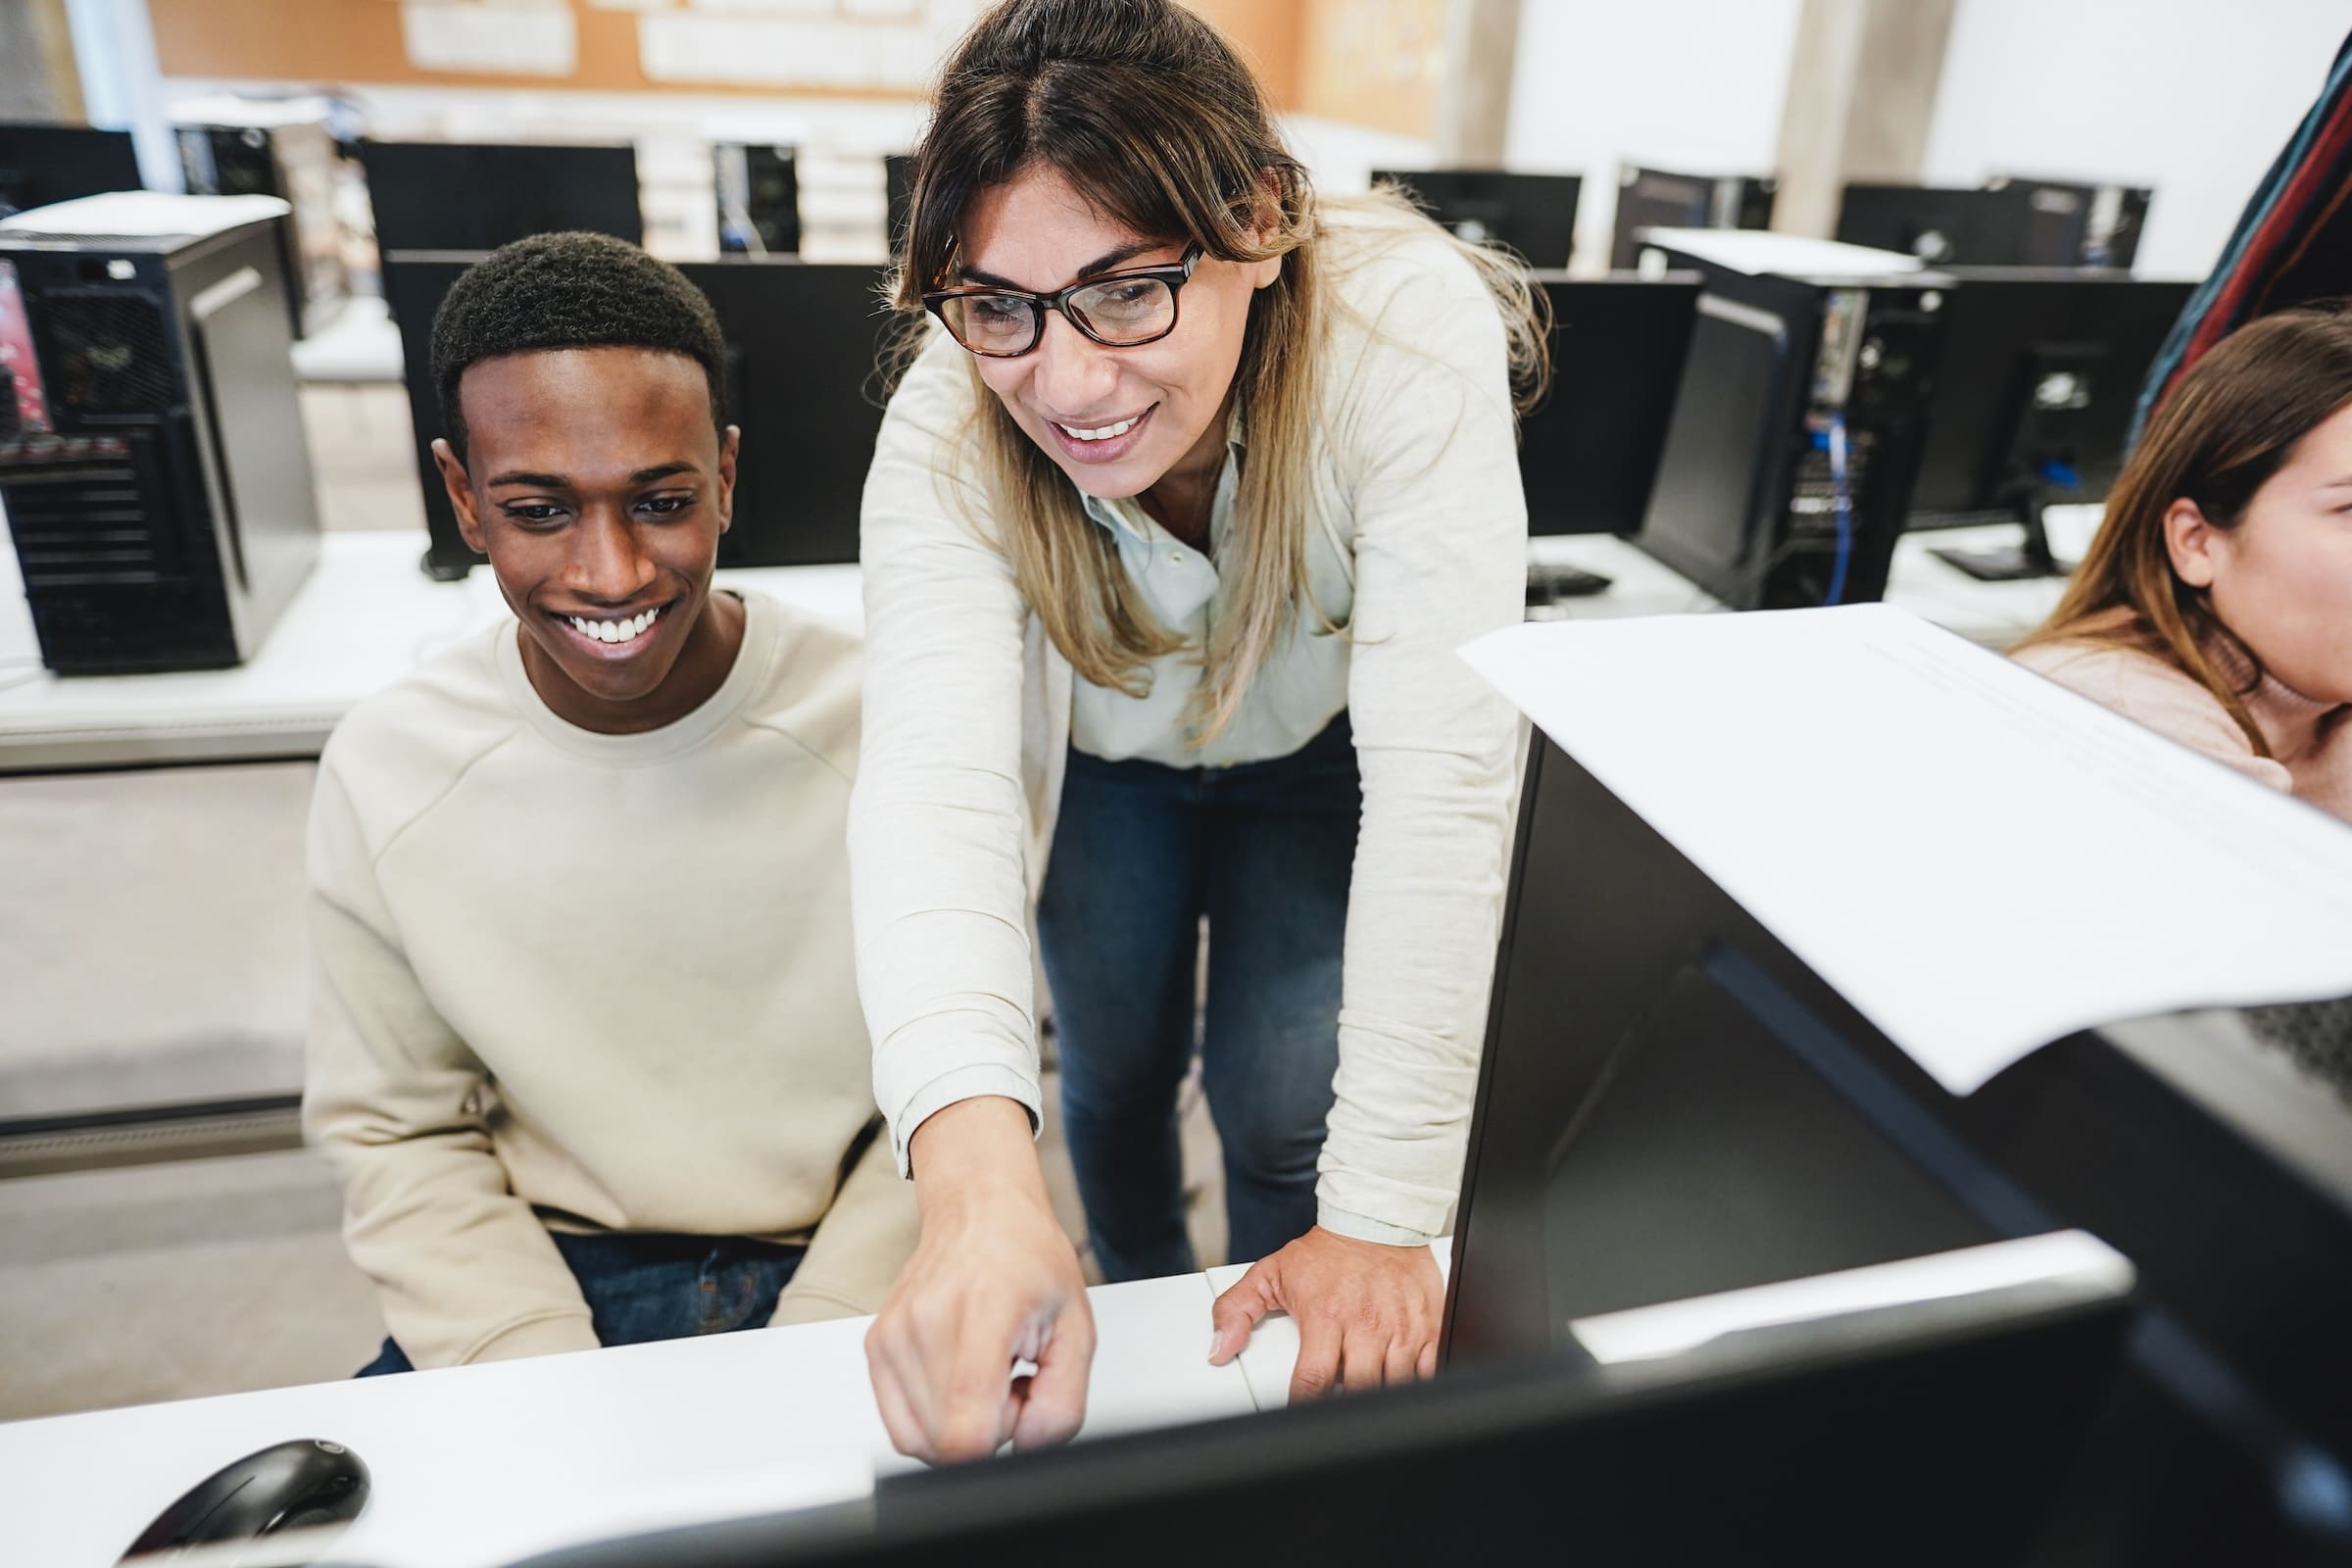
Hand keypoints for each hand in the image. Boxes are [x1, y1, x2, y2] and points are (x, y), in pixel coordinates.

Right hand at [864, 1098, 1095, 1462]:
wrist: (979, 1211)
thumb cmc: (1028, 1258)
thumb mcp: (1076, 1327)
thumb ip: (1063, 1402)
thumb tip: (1026, 1447)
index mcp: (983, 1311)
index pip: (964, 1430)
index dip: (999, 1441)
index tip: (1019, 1406)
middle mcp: (926, 1322)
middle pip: (945, 1444)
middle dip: (988, 1429)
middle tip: (1010, 1380)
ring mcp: (893, 1335)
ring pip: (920, 1440)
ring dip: (959, 1423)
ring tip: (985, 1375)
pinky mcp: (875, 1347)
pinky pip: (901, 1424)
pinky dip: (933, 1417)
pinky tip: (958, 1378)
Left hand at [1207, 1226, 1442, 1401]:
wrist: (1377, 1219)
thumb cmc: (1327, 1252)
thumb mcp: (1270, 1274)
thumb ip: (1236, 1309)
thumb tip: (1218, 1349)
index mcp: (1325, 1316)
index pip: (1311, 1381)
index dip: (1303, 1407)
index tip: (1299, 1417)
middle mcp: (1366, 1325)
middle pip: (1358, 1390)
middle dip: (1345, 1406)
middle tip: (1336, 1407)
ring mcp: (1401, 1328)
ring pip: (1396, 1385)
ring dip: (1380, 1396)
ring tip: (1366, 1394)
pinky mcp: (1430, 1325)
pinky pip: (1431, 1370)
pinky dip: (1419, 1384)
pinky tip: (1403, 1385)